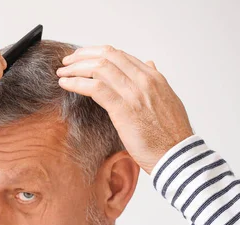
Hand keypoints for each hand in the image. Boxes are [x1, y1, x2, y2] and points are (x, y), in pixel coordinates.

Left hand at [56, 45, 193, 173]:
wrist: (177, 155)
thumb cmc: (169, 135)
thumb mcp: (167, 100)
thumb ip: (154, 81)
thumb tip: (148, 64)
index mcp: (153, 77)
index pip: (120, 55)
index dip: (97, 54)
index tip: (82, 58)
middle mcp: (144, 80)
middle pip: (107, 56)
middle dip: (83, 56)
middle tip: (67, 62)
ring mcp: (134, 93)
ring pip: (99, 68)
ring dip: (75, 68)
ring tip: (62, 73)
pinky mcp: (123, 108)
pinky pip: (94, 88)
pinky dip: (76, 83)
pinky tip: (65, 84)